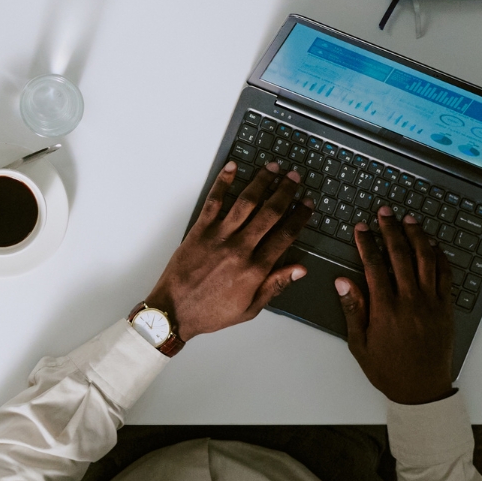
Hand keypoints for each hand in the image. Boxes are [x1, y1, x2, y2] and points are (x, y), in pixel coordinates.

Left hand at [142, 160, 312, 345]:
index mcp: (255, 269)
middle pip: (270, 213)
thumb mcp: (250, 308)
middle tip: (294, 179)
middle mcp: (240, 248)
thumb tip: (299, 269)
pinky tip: (233, 167)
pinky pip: (214, 201)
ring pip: (246, 202)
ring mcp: (219, 236)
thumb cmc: (211, 312)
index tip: (307, 205)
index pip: (285, 236)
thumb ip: (275, 286)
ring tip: (272, 168)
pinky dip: (223, 182)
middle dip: (285, 192)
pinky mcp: (199, 230)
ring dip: (261, 182)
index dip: (299, 217)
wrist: (174, 311)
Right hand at [338, 208, 457, 405]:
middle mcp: (410, 301)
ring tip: (409, 220)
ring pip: (426, 260)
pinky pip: (445, 276)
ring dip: (417, 236)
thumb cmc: (388, 369)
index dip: (366, 243)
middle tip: (385, 212)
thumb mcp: (359, 343)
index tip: (361, 228)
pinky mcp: (446, 308)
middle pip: (401, 255)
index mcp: (386, 309)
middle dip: (391, 230)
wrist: (422, 389)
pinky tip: (433, 245)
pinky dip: (440, 257)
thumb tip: (343, 282)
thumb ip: (353, 309)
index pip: (374, 265)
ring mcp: (431, 303)